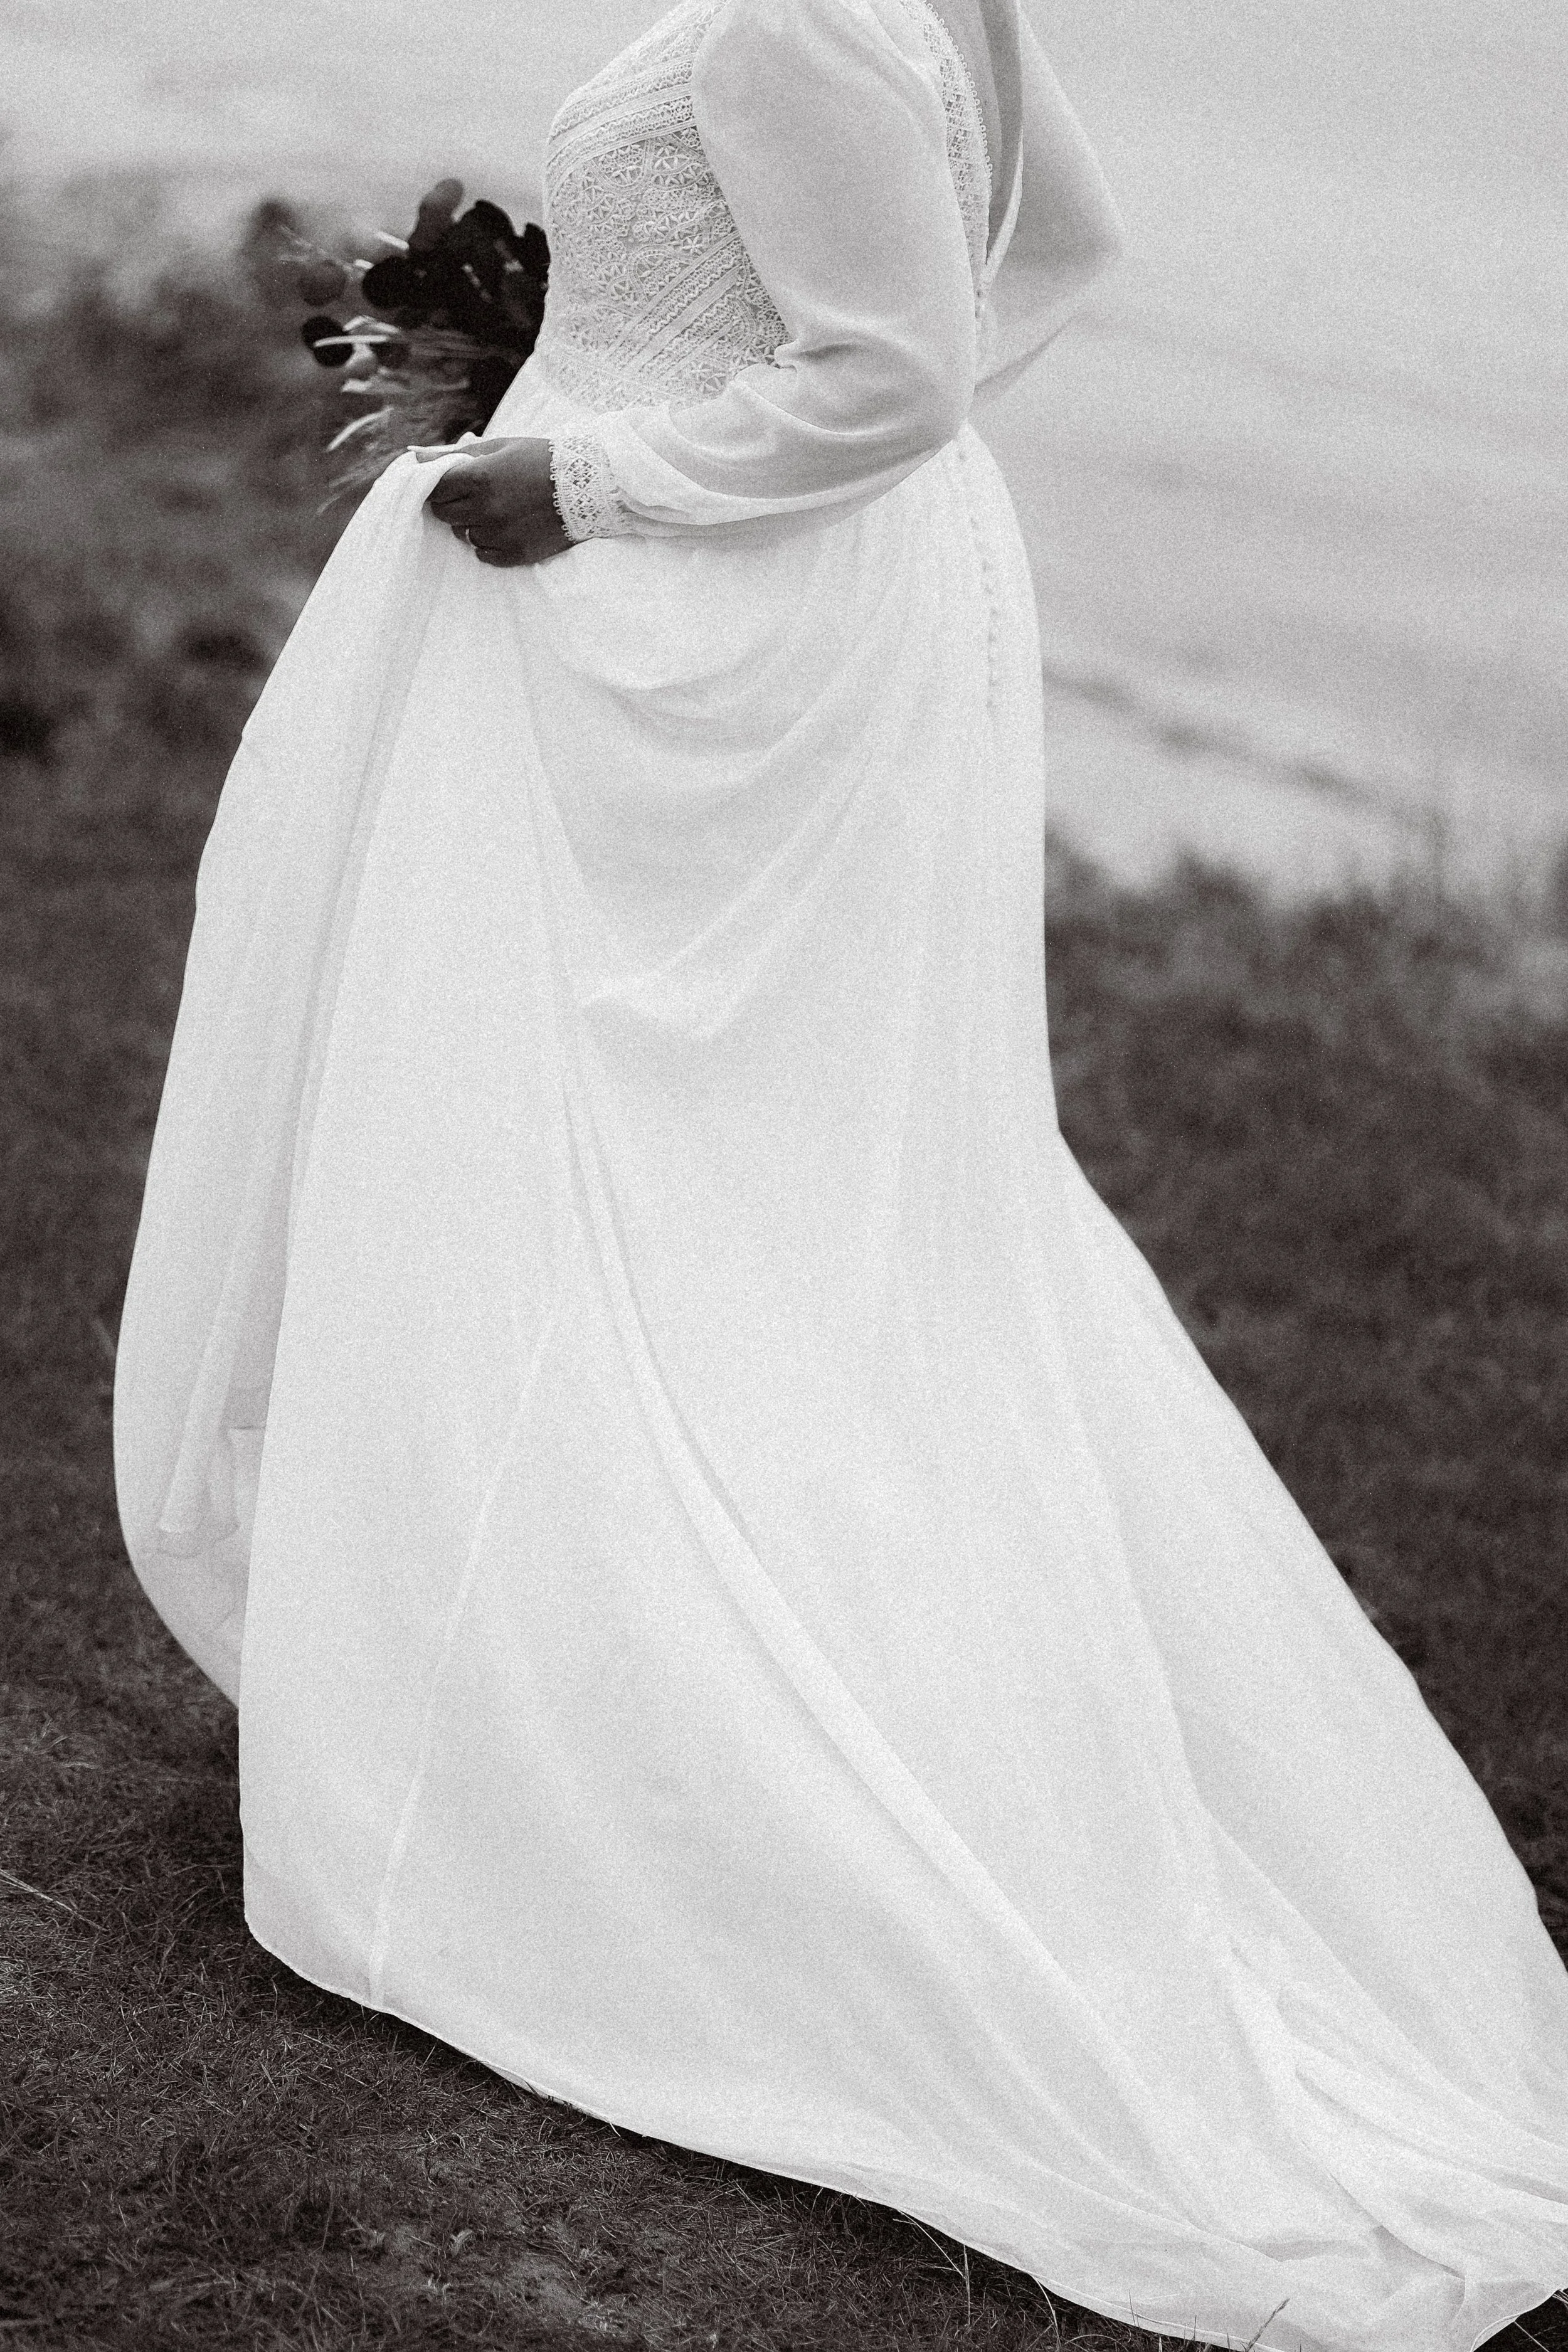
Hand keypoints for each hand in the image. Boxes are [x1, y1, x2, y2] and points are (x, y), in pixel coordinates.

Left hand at [417, 437, 571, 565]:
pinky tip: (507, 527)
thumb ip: (453, 454)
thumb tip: (413, 455)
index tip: (452, 482)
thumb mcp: (498, 446)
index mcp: (479, 477)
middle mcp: (486, 508)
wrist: (588, 486)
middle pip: (444, 513)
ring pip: (464, 535)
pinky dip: (489, 543)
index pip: (435, 488)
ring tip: (498, 509)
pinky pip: (483, 554)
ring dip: (473, 524)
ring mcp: (500, 533)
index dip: (440, 484)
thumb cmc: (540, 459)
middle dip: (454, 503)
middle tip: (475, 494)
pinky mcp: (515, 553)